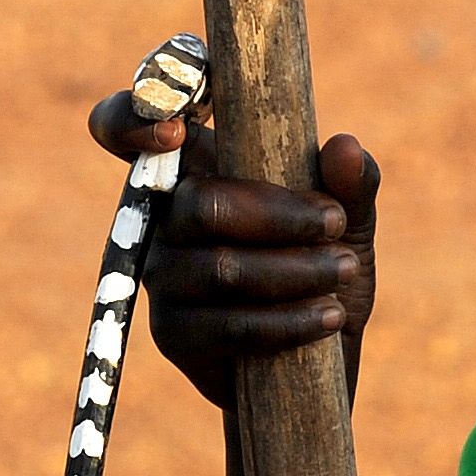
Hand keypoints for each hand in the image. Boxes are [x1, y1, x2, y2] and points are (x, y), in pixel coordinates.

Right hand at [85, 91, 377, 407]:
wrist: (325, 356)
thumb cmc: (327, 270)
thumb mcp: (350, 224)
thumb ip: (351, 186)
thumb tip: (344, 146)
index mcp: (196, 174)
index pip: (124, 131)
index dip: (133, 119)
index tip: (178, 130)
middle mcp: (165, 222)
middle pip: (199, 204)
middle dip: (279, 215)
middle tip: (335, 224)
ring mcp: (163, 279)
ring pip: (219, 268)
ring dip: (296, 269)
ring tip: (344, 271)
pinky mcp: (175, 336)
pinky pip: (227, 326)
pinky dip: (289, 320)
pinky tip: (331, 315)